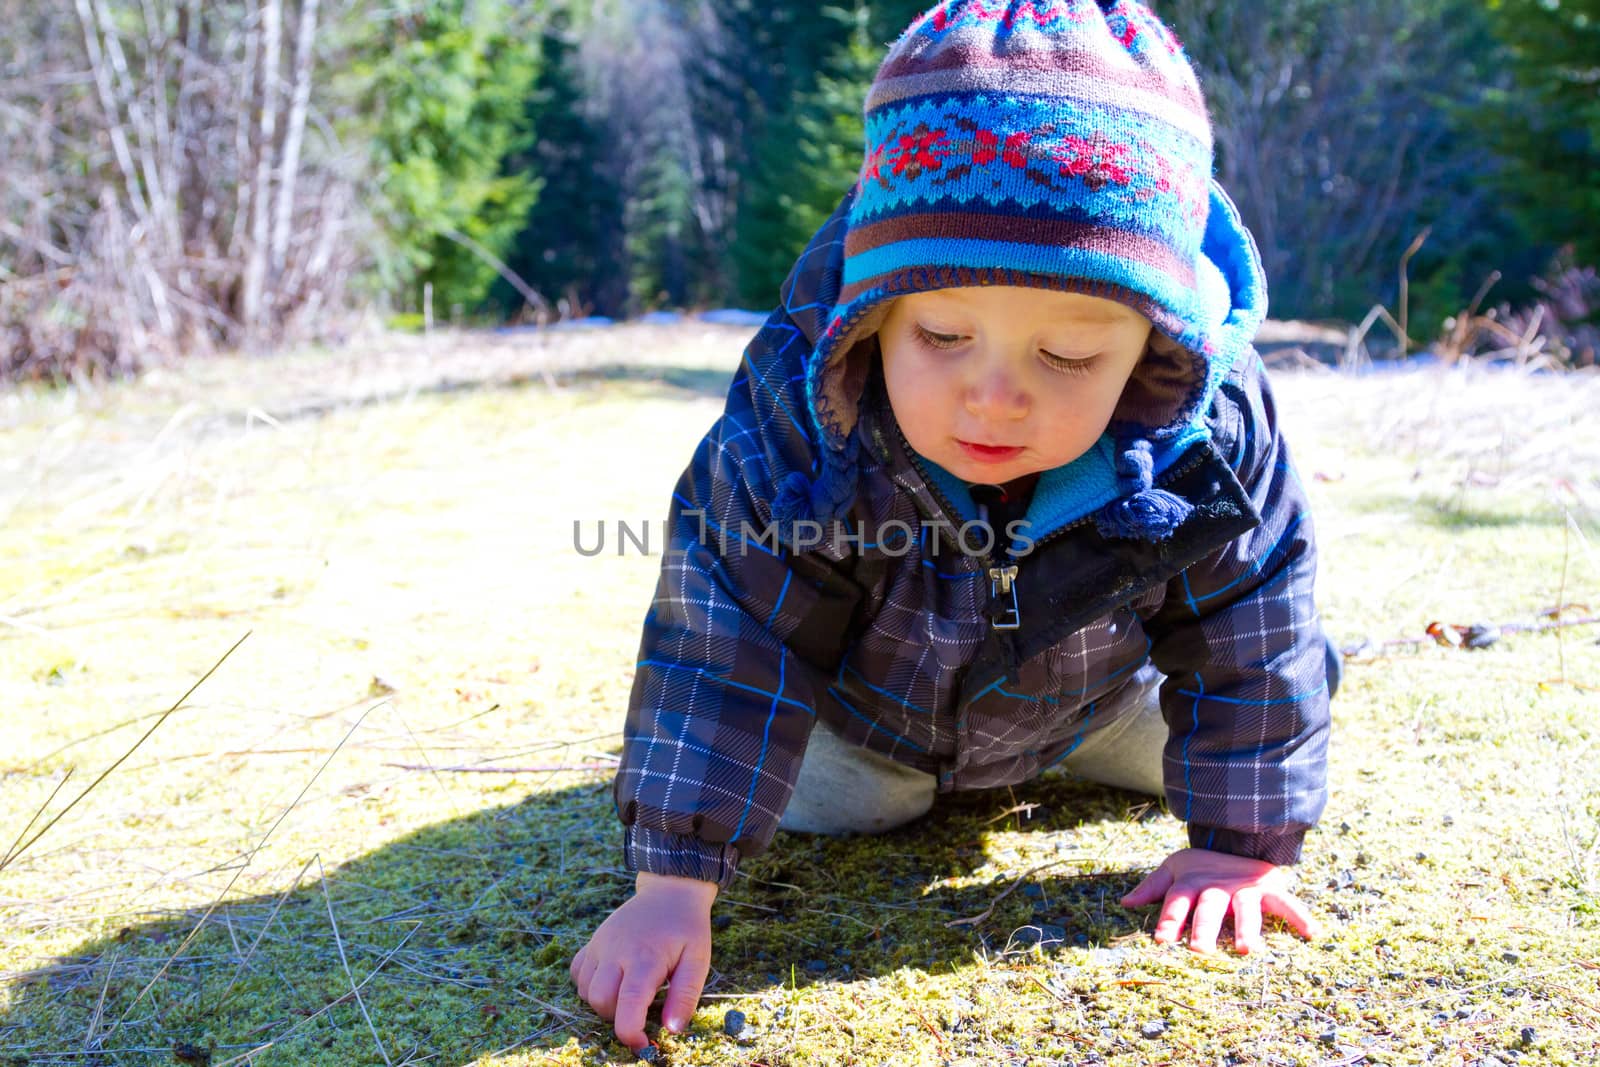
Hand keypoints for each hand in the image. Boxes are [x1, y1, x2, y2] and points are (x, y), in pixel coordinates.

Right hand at [570, 871, 718, 1049]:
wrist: (670, 890)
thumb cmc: (687, 928)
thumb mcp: (698, 960)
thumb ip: (685, 996)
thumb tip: (671, 1029)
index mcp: (646, 957)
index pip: (627, 1004)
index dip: (630, 1032)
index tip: (642, 1043)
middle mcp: (616, 950)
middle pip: (600, 1001)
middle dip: (616, 1016)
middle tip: (640, 1008)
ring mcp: (600, 944)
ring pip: (585, 990)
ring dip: (603, 1002)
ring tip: (629, 991)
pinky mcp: (592, 941)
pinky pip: (577, 973)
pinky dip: (588, 985)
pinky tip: (611, 979)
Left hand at [1119, 847, 1321, 954]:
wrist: (1240, 835)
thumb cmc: (1203, 865)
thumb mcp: (1175, 868)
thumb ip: (1153, 887)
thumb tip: (1124, 902)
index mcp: (1192, 883)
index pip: (1177, 902)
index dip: (1168, 920)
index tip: (1161, 940)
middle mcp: (1217, 887)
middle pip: (1209, 908)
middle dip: (1204, 928)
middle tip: (1200, 951)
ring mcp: (1245, 888)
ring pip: (1246, 909)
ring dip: (1247, 928)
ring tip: (1249, 950)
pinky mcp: (1271, 889)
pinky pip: (1288, 903)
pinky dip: (1301, 917)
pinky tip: (1313, 934)